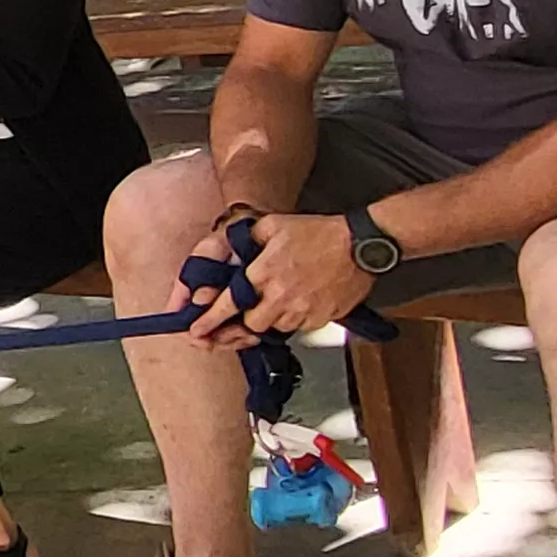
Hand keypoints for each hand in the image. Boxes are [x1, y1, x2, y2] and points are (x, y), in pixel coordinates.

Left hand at [183, 212, 370, 347]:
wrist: (361, 245)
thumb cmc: (318, 233)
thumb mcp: (272, 226)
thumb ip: (245, 239)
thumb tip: (225, 253)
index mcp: (263, 272)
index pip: (228, 303)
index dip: (209, 320)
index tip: (195, 330)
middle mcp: (280, 296)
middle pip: (250, 325)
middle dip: (241, 324)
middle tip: (238, 319)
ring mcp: (302, 310)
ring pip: (273, 329)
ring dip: (268, 321)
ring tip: (274, 304)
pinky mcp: (320, 319)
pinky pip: (297, 328)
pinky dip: (291, 320)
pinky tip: (294, 304)